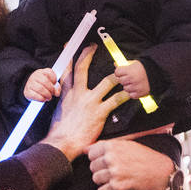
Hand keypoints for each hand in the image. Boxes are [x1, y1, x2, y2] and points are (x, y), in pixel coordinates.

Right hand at [24, 68, 58, 101]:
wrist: (31, 91)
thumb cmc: (43, 86)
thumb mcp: (50, 84)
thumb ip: (56, 88)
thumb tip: (57, 93)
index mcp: (41, 72)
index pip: (49, 72)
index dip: (54, 79)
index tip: (54, 84)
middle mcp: (34, 76)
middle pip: (45, 81)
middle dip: (51, 89)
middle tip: (52, 93)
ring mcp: (29, 84)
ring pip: (40, 88)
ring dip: (47, 94)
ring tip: (49, 97)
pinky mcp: (27, 92)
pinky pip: (35, 95)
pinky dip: (41, 99)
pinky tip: (43, 99)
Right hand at [43, 46, 128, 160]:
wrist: (62, 142)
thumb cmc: (60, 132)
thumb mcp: (58, 113)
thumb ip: (65, 104)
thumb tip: (69, 104)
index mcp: (66, 95)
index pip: (67, 73)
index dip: (69, 59)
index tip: (69, 48)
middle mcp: (78, 94)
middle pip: (82, 69)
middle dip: (87, 55)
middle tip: (93, 46)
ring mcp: (90, 101)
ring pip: (106, 82)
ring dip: (117, 76)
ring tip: (123, 71)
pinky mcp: (100, 112)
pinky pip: (116, 100)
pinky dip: (125, 95)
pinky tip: (132, 93)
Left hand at [88, 139, 173, 189]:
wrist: (162, 173)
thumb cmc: (145, 158)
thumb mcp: (128, 145)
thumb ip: (106, 146)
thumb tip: (85, 149)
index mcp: (113, 146)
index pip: (91, 153)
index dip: (98, 158)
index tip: (106, 162)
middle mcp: (111, 159)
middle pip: (93, 167)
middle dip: (101, 170)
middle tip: (114, 172)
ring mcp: (114, 173)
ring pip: (96, 179)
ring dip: (104, 181)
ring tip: (116, 179)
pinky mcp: (117, 187)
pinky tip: (115, 189)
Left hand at [113, 61, 149, 98]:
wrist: (157, 74)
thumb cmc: (144, 68)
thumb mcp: (134, 63)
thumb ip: (124, 64)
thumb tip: (115, 64)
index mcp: (130, 70)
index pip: (117, 72)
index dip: (120, 72)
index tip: (124, 72)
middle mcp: (132, 79)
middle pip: (120, 81)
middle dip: (124, 79)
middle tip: (131, 77)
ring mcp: (136, 87)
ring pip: (125, 88)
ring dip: (129, 86)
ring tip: (135, 82)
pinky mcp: (140, 93)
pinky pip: (131, 95)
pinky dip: (134, 92)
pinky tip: (138, 87)